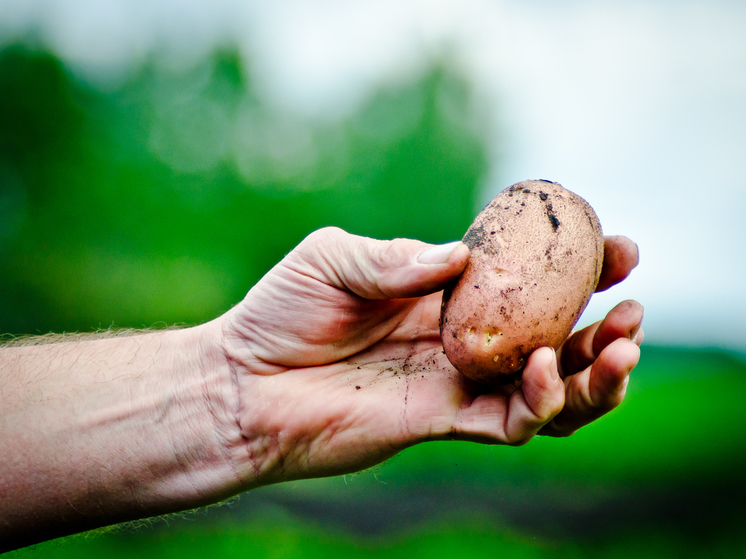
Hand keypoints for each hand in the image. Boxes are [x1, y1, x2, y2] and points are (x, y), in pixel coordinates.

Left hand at [218, 228, 641, 484]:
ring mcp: (454, 383)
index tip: (616, 247)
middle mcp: (459, 339)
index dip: (573, 266)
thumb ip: (397, 258)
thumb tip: (462, 255)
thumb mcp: (334, 259)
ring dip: (591, 373)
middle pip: (551, 335)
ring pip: (546, 388)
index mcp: (441, 293)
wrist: (243, 383)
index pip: (523, 279)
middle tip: (634, 307)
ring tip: (619, 347)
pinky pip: (509, 422)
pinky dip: (539, 403)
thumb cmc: (280, 313)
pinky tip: (544, 372)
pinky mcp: (441, 422)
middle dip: (601, 323)